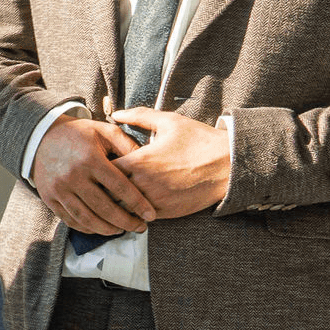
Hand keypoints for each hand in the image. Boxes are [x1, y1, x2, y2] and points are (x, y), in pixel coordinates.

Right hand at [30, 117, 155, 236]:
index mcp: (91, 159)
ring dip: (106, 229)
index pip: (119, 187)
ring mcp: (60, 189)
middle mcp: (74, 176)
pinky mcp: (49, 198)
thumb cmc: (78, 134)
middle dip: (125, 222)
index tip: (150, 215)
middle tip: (140, 228)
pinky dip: (86, 228)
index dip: (137, 204)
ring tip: (121, 231)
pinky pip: (70, 219)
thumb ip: (127, 145)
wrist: (41, 137)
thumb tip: (148, 162)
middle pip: (104, 207)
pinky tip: (100, 229)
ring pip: (86, 218)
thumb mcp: (105, 131)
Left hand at [109, 107, 231, 218]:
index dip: (100, 166)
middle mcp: (143, 184)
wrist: (229, 166)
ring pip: (122, 207)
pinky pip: (140, 216)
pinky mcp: (165, 213)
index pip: (104, 169)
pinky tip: (135, 202)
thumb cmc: (200, 141)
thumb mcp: (170, 122)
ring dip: (117, 201)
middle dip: (104, 186)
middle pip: (108, 191)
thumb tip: (116, 113)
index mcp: (139, 161)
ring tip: (117, 193)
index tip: (102, 163)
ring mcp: (153, 201)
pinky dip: (134, 210)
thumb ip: (140, 116)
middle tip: (103, 181)